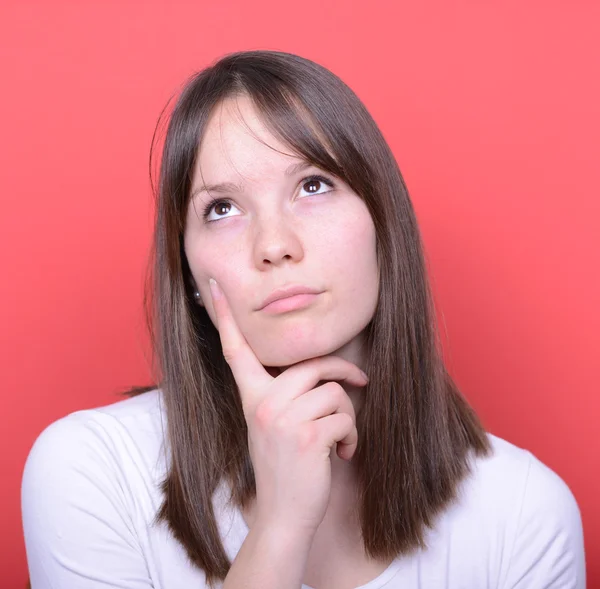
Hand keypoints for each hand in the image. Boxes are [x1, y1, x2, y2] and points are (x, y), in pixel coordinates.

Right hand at [208, 278, 367, 535]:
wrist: (283, 517)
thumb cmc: (284, 470)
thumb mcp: (272, 427)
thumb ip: (284, 396)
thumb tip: (320, 372)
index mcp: (252, 397)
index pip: (236, 350)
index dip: (226, 317)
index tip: (213, 285)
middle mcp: (263, 402)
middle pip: (315, 364)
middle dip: (346, 370)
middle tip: (361, 380)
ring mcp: (284, 418)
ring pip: (336, 393)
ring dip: (347, 417)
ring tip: (338, 439)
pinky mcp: (308, 435)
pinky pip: (346, 417)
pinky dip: (352, 437)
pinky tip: (341, 454)